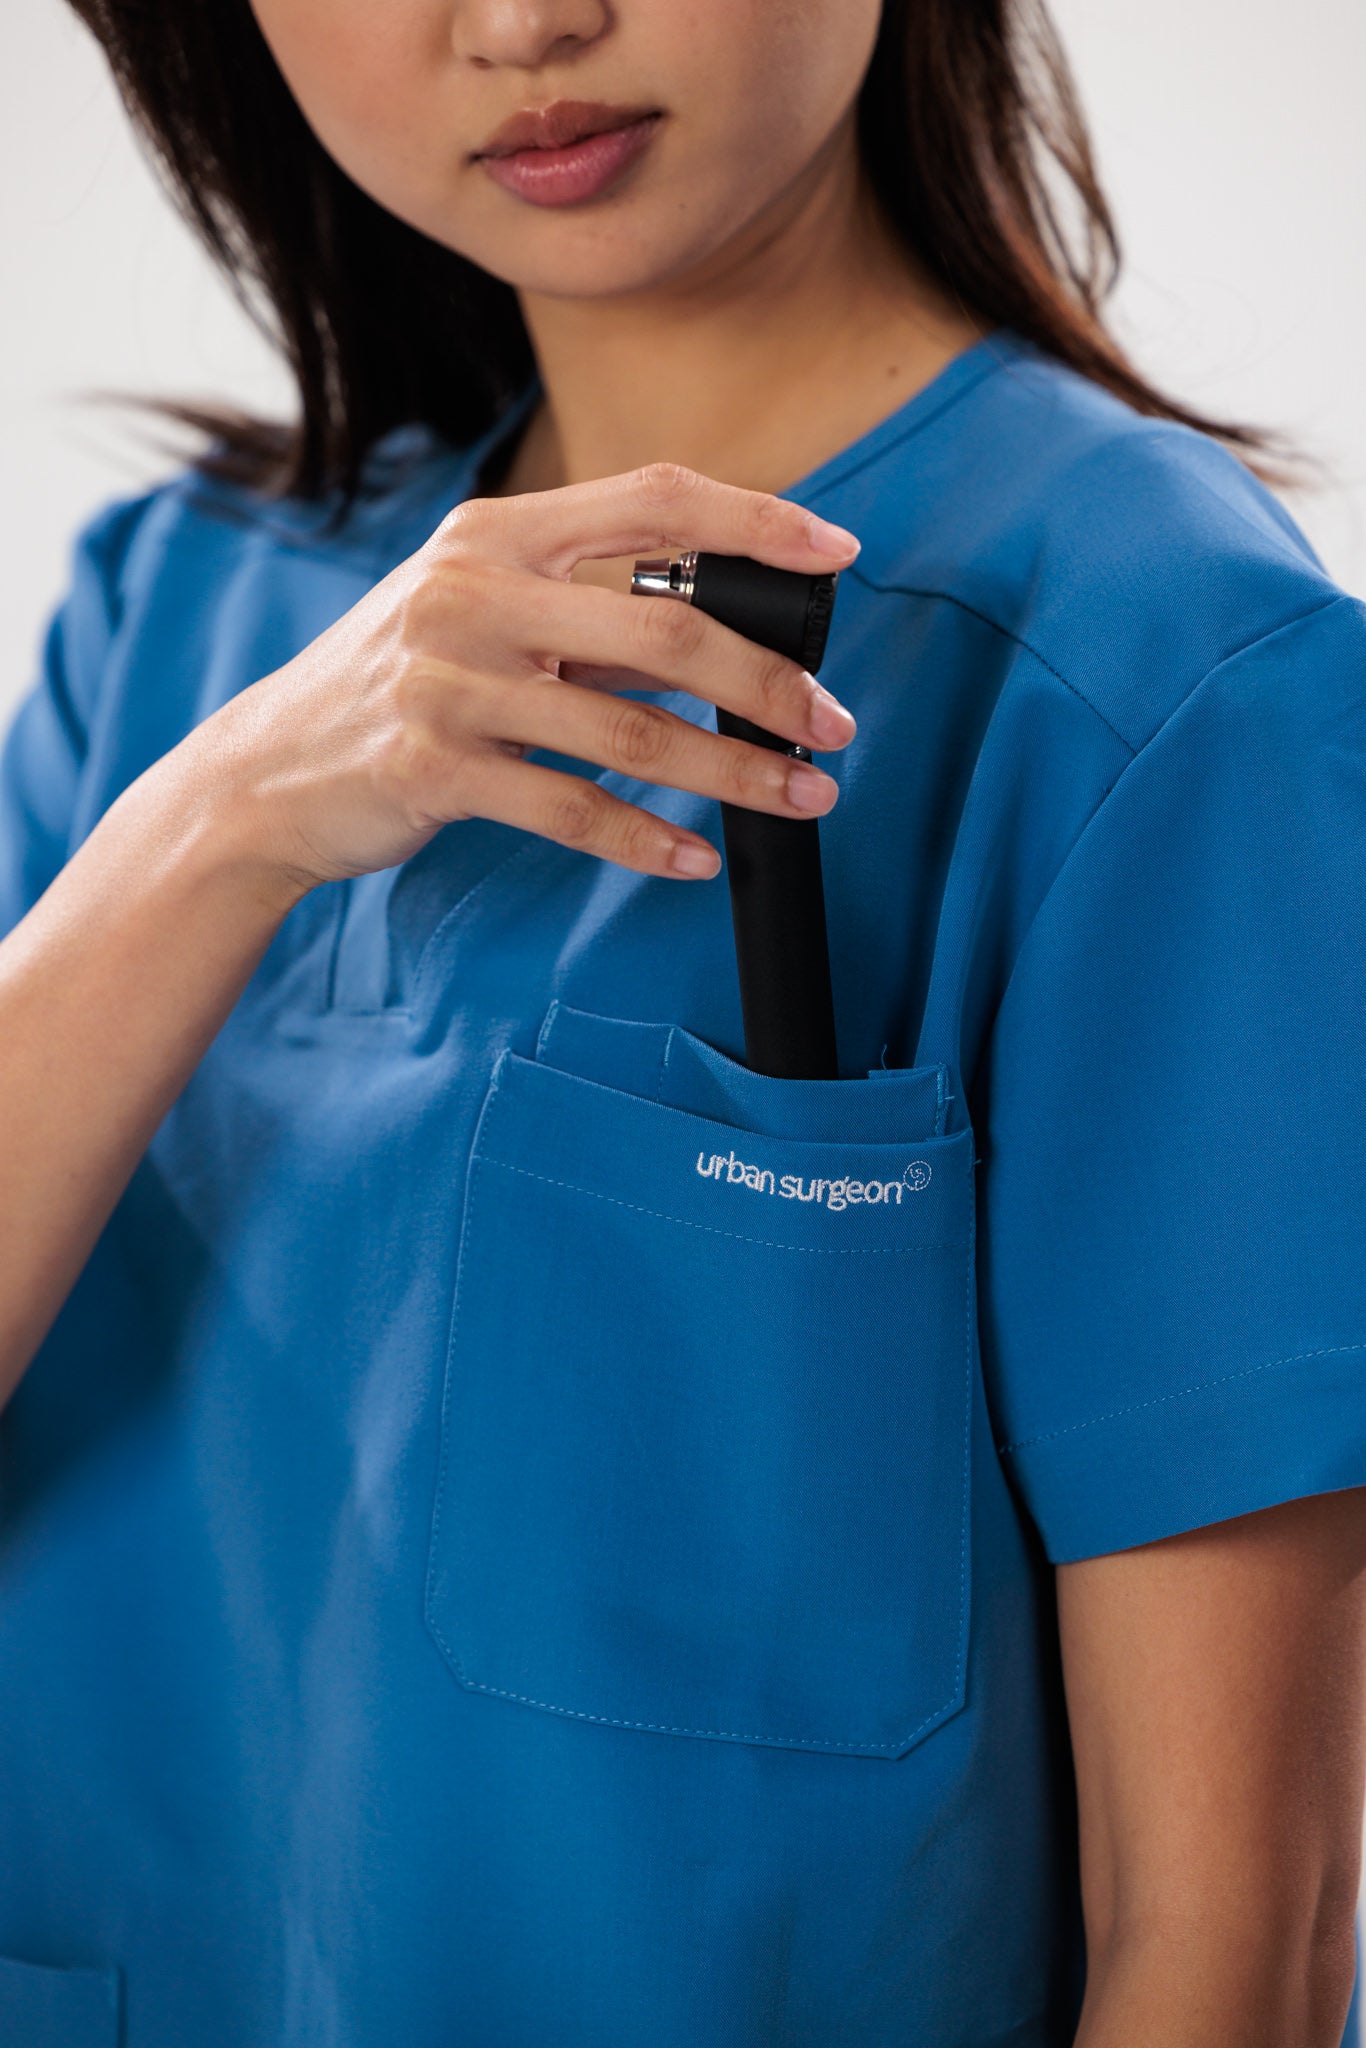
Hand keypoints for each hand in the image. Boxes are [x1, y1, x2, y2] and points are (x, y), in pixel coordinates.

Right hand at [186, 461, 860, 895]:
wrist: (268, 771)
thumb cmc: (396, 686)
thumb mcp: (476, 614)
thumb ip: (581, 612)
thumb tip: (723, 641)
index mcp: (495, 533)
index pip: (652, 497)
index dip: (756, 519)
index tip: (839, 553)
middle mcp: (471, 593)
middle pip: (666, 628)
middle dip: (770, 683)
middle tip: (833, 726)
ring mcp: (447, 682)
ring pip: (630, 733)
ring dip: (733, 773)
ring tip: (802, 798)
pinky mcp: (432, 770)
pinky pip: (570, 810)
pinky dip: (647, 841)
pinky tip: (696, 859)